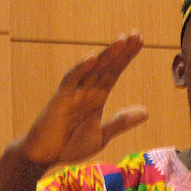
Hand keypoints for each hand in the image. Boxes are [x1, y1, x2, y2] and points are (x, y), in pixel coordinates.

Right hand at [16, 32, 148, 167]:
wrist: (44, 156)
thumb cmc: (69, 145)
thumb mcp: (102, 135)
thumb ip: (121, 122)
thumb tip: (146, 111)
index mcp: (96, 97)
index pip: (114, 72)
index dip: (126, 57)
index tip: (139, 41)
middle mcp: (86, 91)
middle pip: (106, 67)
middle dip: (121, 51)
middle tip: (136, 34)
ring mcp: (73, 93)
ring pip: (92, 70)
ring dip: (106, 55)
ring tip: (121, 40)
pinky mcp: (60, 100)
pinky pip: (71, 81)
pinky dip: (81, 69)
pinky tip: (92, 58)